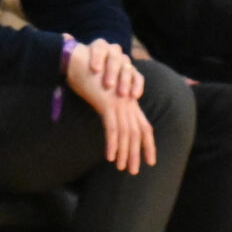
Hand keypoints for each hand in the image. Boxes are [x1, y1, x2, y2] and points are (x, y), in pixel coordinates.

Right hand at [63, 49, 158, 173]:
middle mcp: (127, 103)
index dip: (148, 144)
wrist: (81, 60)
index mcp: (129, 103)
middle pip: (137, 132)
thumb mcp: (104, 95)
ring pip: (126, 132)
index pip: (144, 127)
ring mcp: (119, 102)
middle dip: (136, 153)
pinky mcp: (107, 103)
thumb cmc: (91, 77)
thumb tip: (112, 124)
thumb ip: (111, 109)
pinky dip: (112, 143)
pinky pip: (112, 128)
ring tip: (121, 167)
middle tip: (133, 171)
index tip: (150, 161)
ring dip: (124, 152)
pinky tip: (110, 157)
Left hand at [67, 37, 143, 101]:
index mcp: (99, 47)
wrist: (95, 85)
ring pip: (127, 68)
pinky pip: (138, 77)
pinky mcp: (133, 74)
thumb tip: (65, 36)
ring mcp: (124, 63)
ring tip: (121, 94)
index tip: (94, 70)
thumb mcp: (76, 65)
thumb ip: (72, 53)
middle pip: (114, 57)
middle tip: (108, 85)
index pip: (99, 46)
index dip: (97, 57)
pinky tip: (134, 95)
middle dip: (112, 71)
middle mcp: (113, 52)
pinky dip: (137, 85)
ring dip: (124, 81)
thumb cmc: (83, 74)